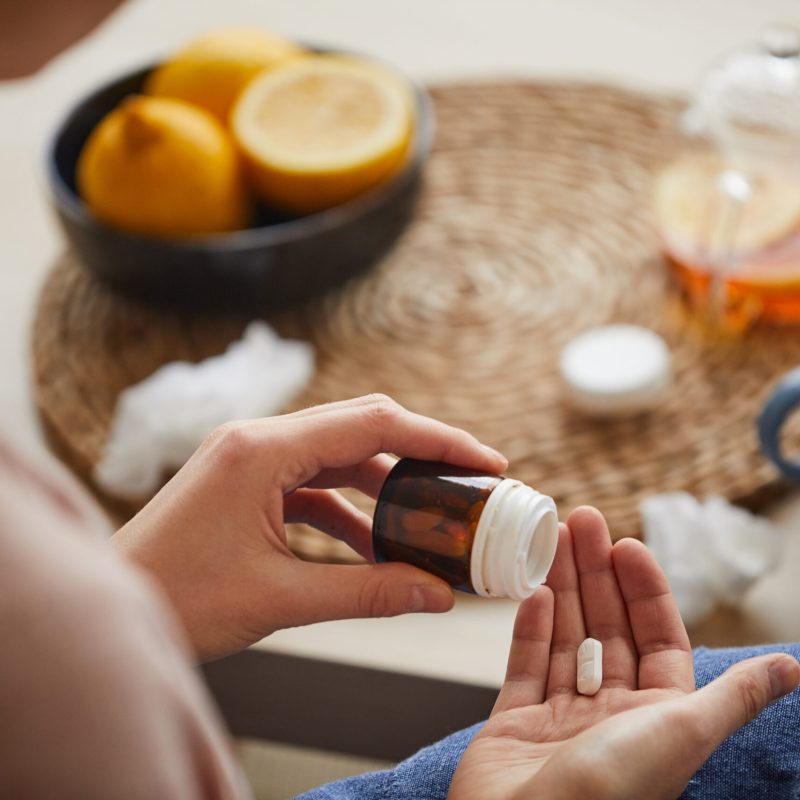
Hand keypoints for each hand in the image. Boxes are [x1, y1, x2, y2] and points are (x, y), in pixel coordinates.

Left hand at [112, 395, 506, 660]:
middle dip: (420, 454)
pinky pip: (312, 485)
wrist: (113, 608)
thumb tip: (438, 596)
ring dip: (385, 486)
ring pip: (338, 456)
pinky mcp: (246, 484)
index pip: (372, 423)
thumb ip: (367, 594)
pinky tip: (377, 545)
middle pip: (360, 427)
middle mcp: (257, 440)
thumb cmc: (176, 599)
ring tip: (430, 518)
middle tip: (469, 481)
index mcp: (262, 449)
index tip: (485, 460)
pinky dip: (349, 510)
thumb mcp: (279, 599)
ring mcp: (250, 459)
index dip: (437, 439)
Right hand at [449, 507, 799, 799]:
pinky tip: (532, 594)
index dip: (644, 589)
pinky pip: (524, 668)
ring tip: (552, 539)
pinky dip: (528, 630)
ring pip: (564, 639)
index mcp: (654, 718)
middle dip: (595, 572)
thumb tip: (792, 668)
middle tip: (581, 520)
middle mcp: (609, 715)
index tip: (627, 545)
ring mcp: (559, 719)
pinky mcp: (514, 725)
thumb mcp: (681, 733)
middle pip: (605, 628)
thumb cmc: (609, 792)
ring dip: (561, 587)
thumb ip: (731, 696)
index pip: (656, 638)